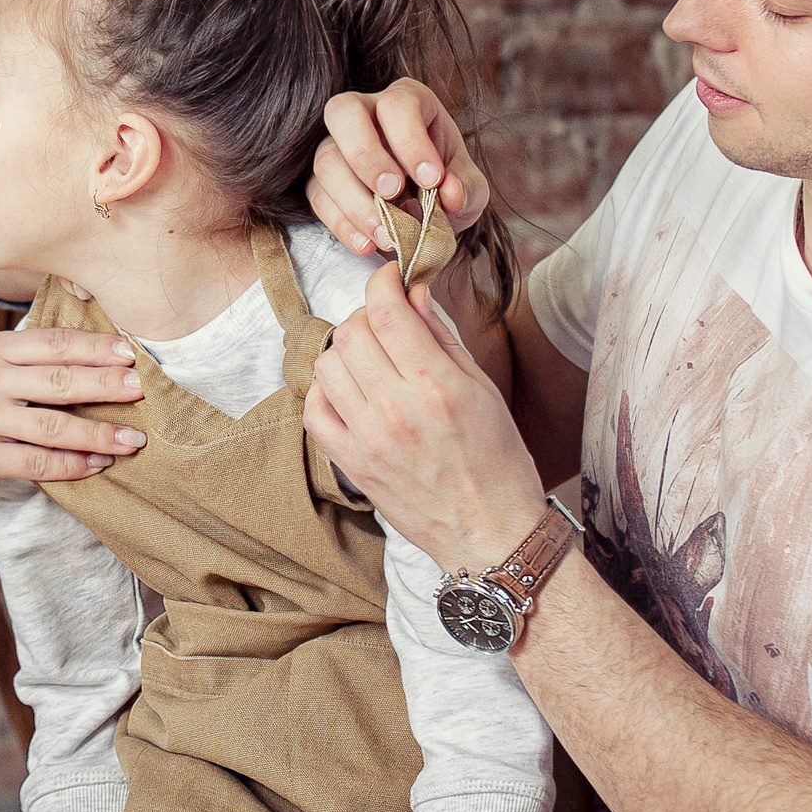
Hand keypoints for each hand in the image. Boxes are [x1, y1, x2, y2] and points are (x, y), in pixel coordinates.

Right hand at [0, 327, 144, 491]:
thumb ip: (13, 356)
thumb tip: (73, 352)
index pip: (53, 342)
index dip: (95, 346)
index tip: (130, 351)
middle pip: (60, 379)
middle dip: (108, 384)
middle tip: (143, 388)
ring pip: (54, 426)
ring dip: (99, 433)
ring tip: (133, 439)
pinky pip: (36, 463)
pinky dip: (71, 466)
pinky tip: (96, 465)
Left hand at [305, 265, 542, 575]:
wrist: (490, 533)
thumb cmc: (498, 461)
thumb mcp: (483, 389)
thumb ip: (443, 338)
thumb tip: (415, 294)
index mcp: (435, 384)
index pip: (388, 310)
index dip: (383, 282)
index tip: (390, 279)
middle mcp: (395, 408)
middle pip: (351, 332)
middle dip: (367, 316)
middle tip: (386, 324)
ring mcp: (367, 438)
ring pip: (327, 365)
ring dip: (345, 352)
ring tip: (370, 361)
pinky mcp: (352, 464)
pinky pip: (313, 411)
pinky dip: (325, 392)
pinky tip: (350, 393)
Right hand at [308, 79, 490, 257]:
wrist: (425, 215)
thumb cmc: (446, 187)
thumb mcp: (469, 187)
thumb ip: (466, 187)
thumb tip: (451, 193)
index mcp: (406, 101)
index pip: (397, 105)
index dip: (410, 141)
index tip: (431, 180)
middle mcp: (364, 113)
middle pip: (343, 112)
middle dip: (367, 156)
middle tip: (392, 194)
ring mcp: (335, 145)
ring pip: (326, 160)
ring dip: (355, 201)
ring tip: (387, 235)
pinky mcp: (320, 181)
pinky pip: (318, 197)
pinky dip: (342, 225)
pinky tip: (368, 245)